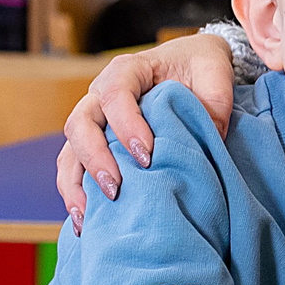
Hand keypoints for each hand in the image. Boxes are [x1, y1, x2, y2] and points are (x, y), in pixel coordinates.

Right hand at [54, 33, 238, 229]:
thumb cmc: (200, 64)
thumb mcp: (215, 70)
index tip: (147, 155)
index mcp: (127, 70)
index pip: (115, 94)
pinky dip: (75, 193)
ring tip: (88, 216)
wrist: (190, 63)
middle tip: (117, 188)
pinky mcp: (94, 142)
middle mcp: (100, 93)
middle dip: (95, 158)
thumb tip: (210, 137)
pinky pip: (73, 167)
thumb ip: (215, 100)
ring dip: (76, 183)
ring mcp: (93, 120)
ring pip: (69, 150)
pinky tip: (84, 221)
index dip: (126, 125)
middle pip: (80, 124)